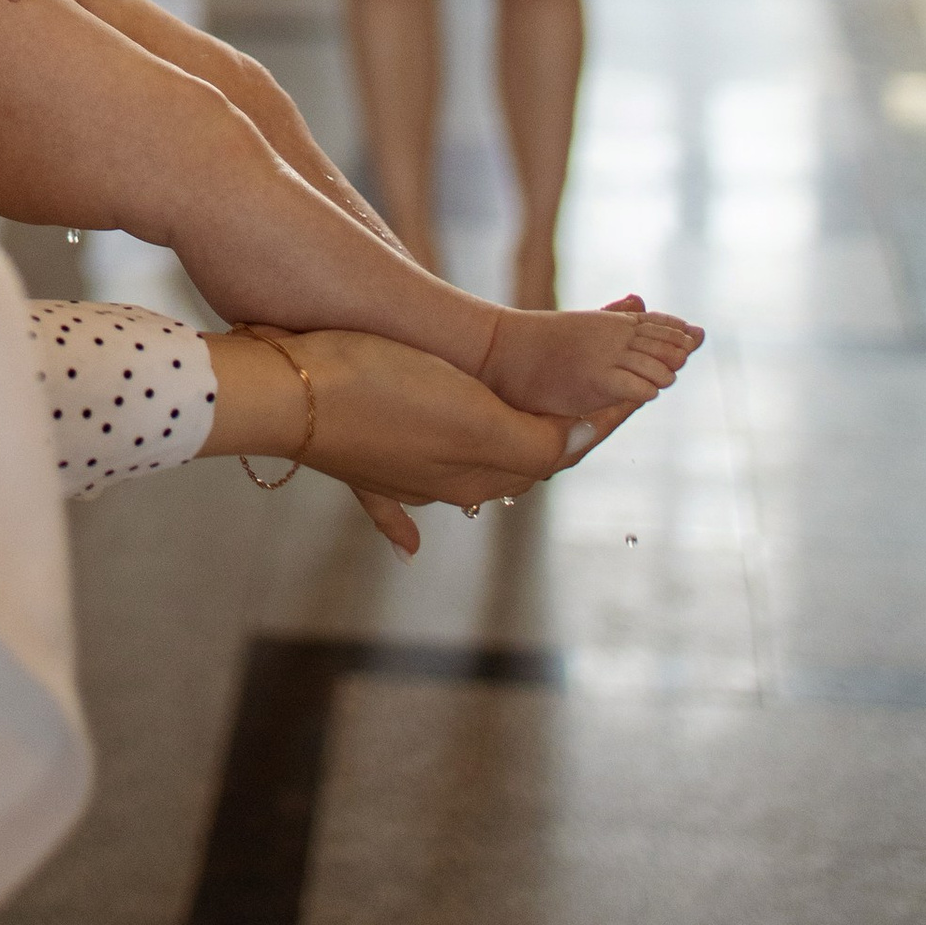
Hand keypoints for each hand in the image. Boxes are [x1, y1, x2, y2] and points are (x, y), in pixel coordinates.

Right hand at [203, 326, 574, 552]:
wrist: (286, 393)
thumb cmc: (380, 393)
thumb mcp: (475, 418)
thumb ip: (536, 440)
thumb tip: (577, 441)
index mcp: (484, 474)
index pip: (562, 445)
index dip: (602, 412)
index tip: (639, 377)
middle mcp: (450, 481)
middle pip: (527, 450)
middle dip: (570, 417)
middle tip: (610, 374)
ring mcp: (407, 470)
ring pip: (482, 455)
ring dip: (520, 432)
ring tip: (544, 408)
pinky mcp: (371, 453)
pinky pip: (419, 479)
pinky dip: (432, 501)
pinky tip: (408, 550)